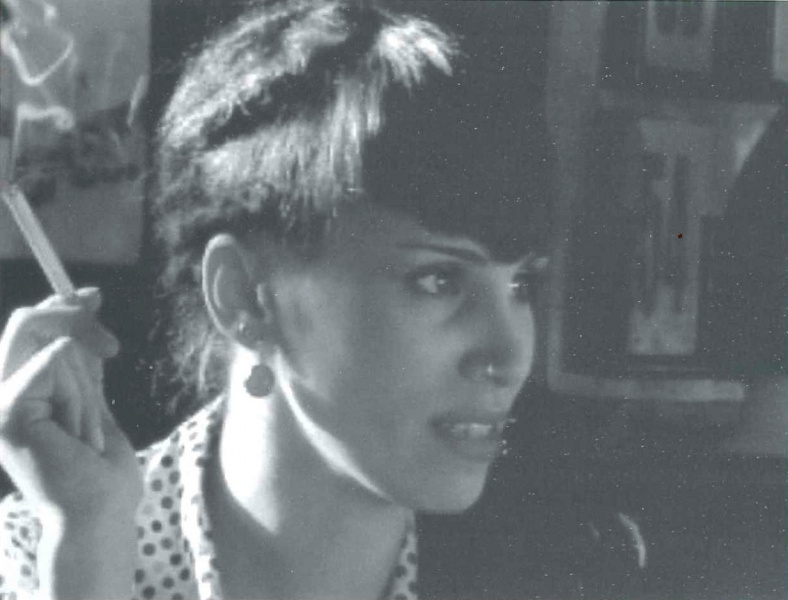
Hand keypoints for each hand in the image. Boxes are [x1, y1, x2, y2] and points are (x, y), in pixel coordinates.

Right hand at [0, 288, 141, 524]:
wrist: (101, 512)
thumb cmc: (101, 468)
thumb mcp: (93, 398)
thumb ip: (82, 359)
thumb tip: (86, 303)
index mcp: (18, 389)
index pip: (29, 327)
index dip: (62, 303)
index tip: (96, 297)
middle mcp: (0, 391)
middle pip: (31, 320)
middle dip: (80, 324)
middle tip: (113, 349)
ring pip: (56, 345)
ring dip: (87, 388)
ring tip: (85, 431)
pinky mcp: (8, 410)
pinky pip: (54, 361)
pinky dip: (80, 395)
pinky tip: (78, 434)